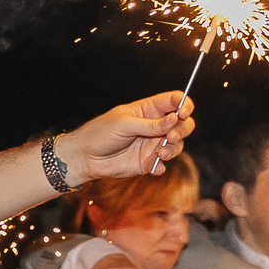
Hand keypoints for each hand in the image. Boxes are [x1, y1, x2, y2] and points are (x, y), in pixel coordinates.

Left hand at [57, 92, 194, 182]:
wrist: (84, 157)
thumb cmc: (99, 133)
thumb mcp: (123, 124)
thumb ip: (150, 124)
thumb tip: (175, 119)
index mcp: (148, 110)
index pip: (175, 101)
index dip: (184, 105)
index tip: (182, 113)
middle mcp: (155, 126)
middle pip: (183, 123)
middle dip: (183, 129)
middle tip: (172, 136)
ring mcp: (153, 143)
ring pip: (177, 144)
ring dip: (174, 148)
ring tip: (161, 152)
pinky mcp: (148, 161)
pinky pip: (163, 163)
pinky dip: (161, 165)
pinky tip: (154, 167)